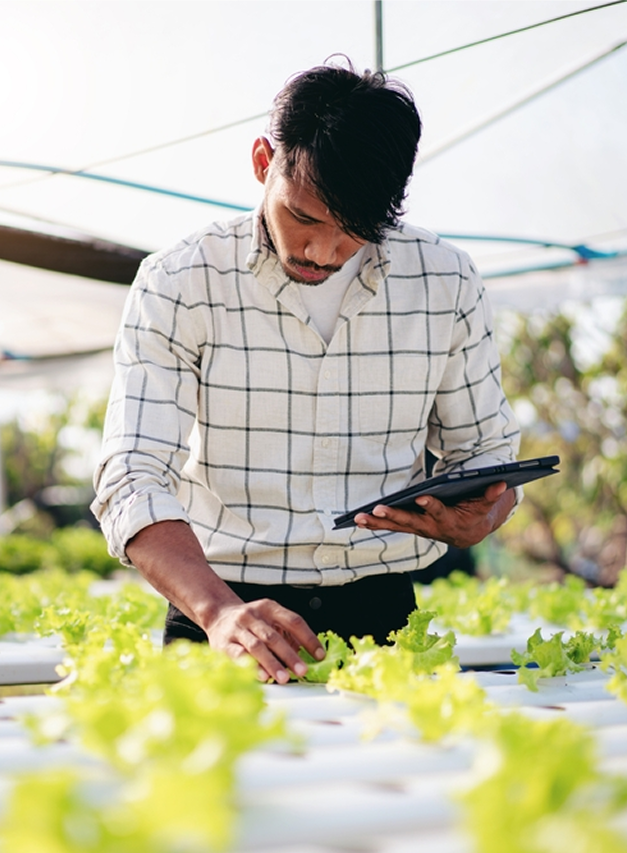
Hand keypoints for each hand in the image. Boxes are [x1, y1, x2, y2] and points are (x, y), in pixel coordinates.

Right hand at [205, 597, 324, 683]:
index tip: (320, 655)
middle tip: (302, 671)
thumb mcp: (269, 619)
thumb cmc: (250, 622)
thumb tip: (309, 657)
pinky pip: (238, 655)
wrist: (218, 615)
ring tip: (284, 678)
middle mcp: (253, 615)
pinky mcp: (224, 643)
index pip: (294, 621)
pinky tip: (262, 676)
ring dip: (272, 663)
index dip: (308, 638)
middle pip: (274, 636)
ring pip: (257, 646)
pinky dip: (251, 666)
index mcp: (269, 608)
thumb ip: (287, 635)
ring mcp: (237, 628)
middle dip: (290, 655)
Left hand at [353, 481, 514, 548]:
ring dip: (376, 523)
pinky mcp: (409, 527)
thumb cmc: (476, 512)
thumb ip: (490, 495)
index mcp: (449, 522)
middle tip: (377, 511)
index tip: (421, 497)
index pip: (438, 513)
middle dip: (393, 517)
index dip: (431, 506)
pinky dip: (374, 524)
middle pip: (409, 522)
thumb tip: (500, 483)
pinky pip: (389, 527)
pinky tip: (357, 519)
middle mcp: (430, 529)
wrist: (469, 533)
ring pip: (395, 527)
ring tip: (358, 518)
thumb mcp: (484, 504)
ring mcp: (417, 529)